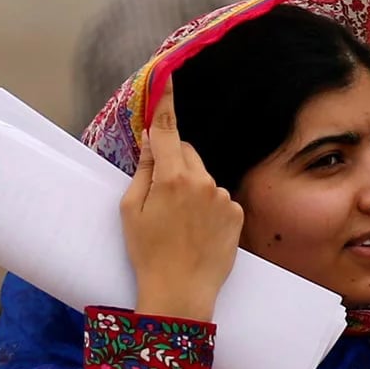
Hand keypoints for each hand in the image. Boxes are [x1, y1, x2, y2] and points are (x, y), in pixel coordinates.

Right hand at [121, 82, 242, 320]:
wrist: (181, 292)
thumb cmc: (148, 252)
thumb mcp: (132, 209)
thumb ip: (144, 171)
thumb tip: (152, 143)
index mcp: (172, 177)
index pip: (168, 130)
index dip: (166, 104)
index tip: (168, 76)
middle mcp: (203, 182)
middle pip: (188, 154)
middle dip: (174, 163)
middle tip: (160, 196)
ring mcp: (223, 198)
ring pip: (203, 177)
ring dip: (191, 188)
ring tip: (179, 222)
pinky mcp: (237, 214)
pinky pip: (219, 198)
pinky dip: (208, 206)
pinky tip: (197, 230)